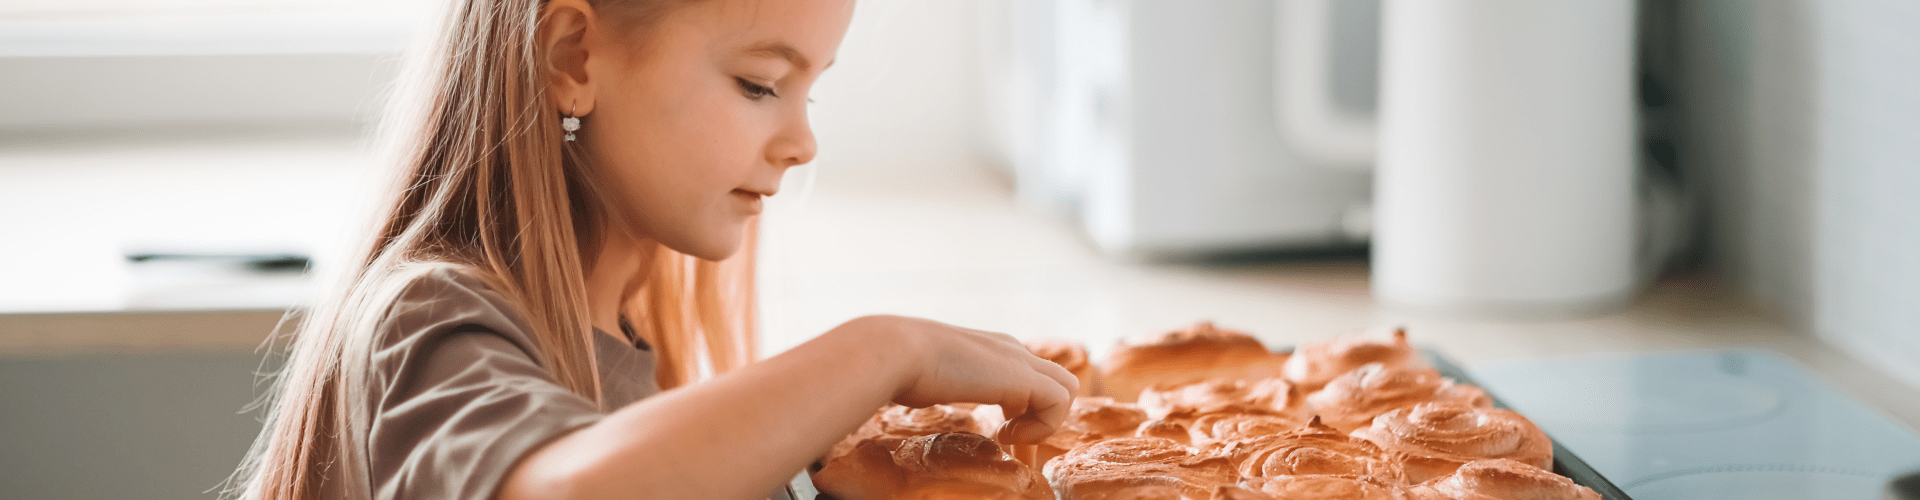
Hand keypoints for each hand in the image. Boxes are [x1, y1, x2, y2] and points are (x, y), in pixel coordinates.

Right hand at [836, 315, 1077, 443]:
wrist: (893, 352)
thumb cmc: (894, 366)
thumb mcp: (920, 374)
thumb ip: (930, 380)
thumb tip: (908, 391)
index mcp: (987, 348)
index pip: (1025, 376)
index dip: (1021, 410)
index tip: (1001, 440)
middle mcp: (1008, 349)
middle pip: (1052, 381)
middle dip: (1039, 419)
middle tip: (1011, 448)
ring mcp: (1018, 359)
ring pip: (1067, 387)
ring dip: (1045, 422)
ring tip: (1009, 439)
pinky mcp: (1023, 377)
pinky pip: (1060, 401)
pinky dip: (1042, 426)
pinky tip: (1006, 436)